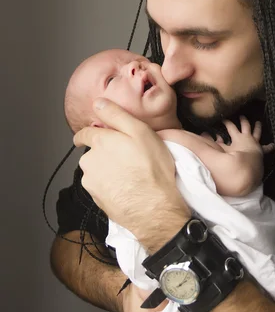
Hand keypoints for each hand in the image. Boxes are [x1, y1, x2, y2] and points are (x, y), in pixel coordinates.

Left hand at [73, 98, 190, 250]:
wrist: (154, 209)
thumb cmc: (152, 168)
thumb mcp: (140, 132)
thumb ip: (117, 115)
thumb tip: (98, 103)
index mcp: (99, 142)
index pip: (84, 134)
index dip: (90, 133)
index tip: (98, 136)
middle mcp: (89, 162)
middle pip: (92, 153)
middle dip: (105, 152)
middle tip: (128, 157)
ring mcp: (91, 183)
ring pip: (96, 170)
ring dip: (107, 170)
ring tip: (130, 174)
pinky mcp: (96, 200)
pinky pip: (100, 187)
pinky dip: (110, 185)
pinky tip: (126, 187)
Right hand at [202, 116, 273, 156]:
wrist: (248, 166)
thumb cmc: (235, 158)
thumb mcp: (222, 150)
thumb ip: (214, 143)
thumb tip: (205, 135)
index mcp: (238, 137)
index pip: (231, 126)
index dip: (226, 122)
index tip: (223, 119)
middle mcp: (247, 137)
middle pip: (245, 126)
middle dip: (243, 120)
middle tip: (242, 116)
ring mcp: (255, 143)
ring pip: (257, 132)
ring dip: (257, 127)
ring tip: (259, 123)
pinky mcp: (261, 150)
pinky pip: (266, 147)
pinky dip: (269, 146)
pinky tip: (273, 145)